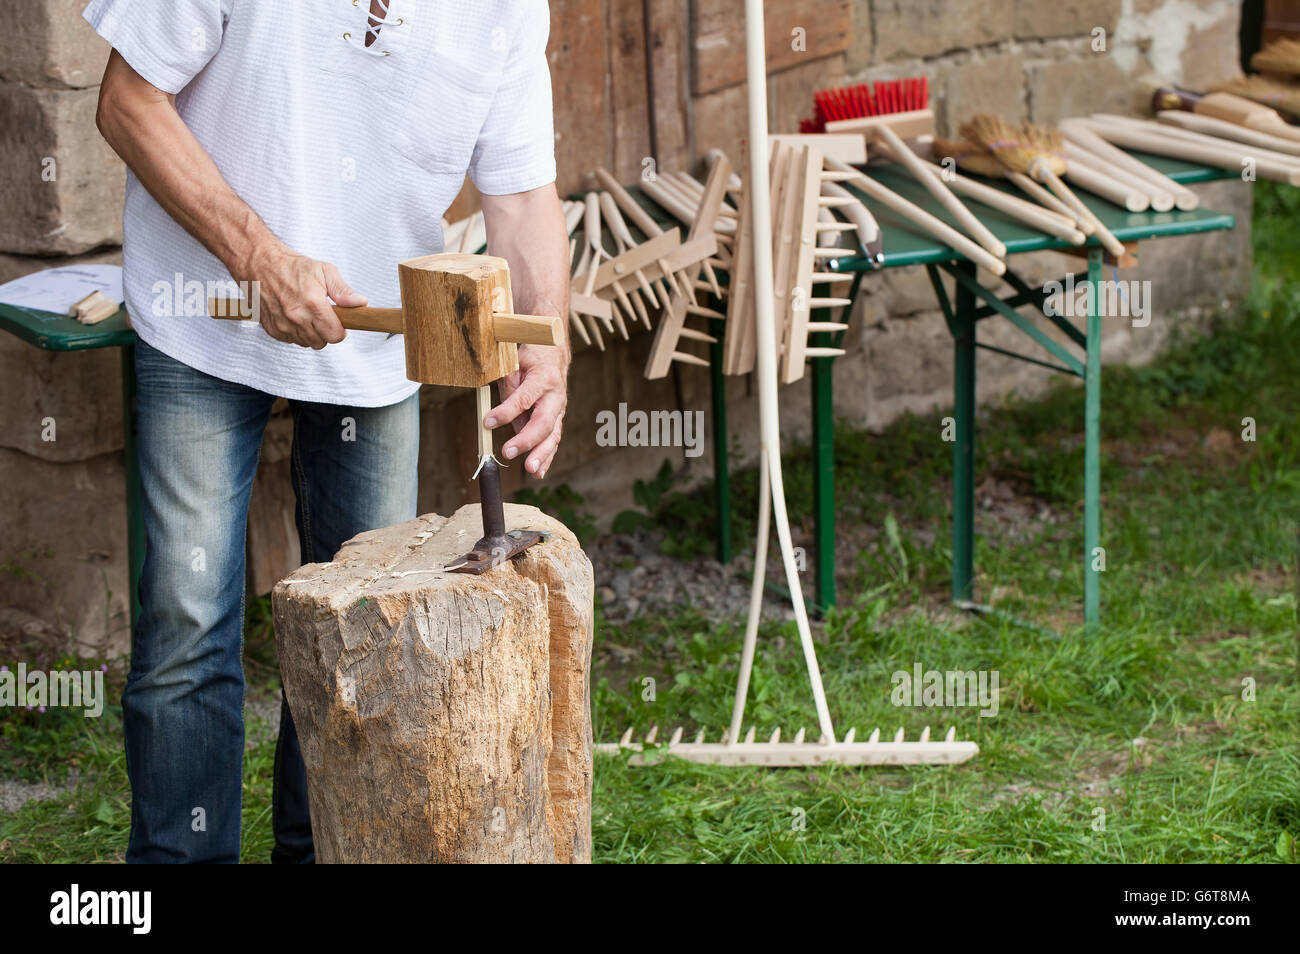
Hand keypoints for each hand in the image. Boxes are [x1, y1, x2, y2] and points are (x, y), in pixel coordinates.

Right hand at [237, 243, 364, 348]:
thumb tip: (360, 303)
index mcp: (313, 303)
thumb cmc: (292, 266)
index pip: (335, 335)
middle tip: (323, 316)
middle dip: (326, 332)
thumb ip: (343, 291)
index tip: (338, 321)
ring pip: (307, 343)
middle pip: (322, 342)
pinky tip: (295, 317)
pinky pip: (291, 340)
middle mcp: (296, 317)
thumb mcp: (324, 271)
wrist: (260, 264)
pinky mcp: (272, 329)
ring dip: (311, 333)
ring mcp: (282, 325)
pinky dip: (296, 332)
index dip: (340, 330)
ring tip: (308, 314)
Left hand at [487, 343, 568, 477]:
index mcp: (543, 377)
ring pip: (552, 436)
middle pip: (543, 422)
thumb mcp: (513, 365)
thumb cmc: (529, 360)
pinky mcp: (557, 420)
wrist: (553, 356)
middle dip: (526, 440)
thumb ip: (507, 389)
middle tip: (508, 452)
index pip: (524, 398)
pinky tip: (538, 472)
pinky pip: (552, 440)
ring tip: (531, 470)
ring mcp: (559, 410)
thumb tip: (498, 417)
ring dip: (542, 455)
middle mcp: (556, 396)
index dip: (506, 412)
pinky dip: (546, 457)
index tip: (488, 422)